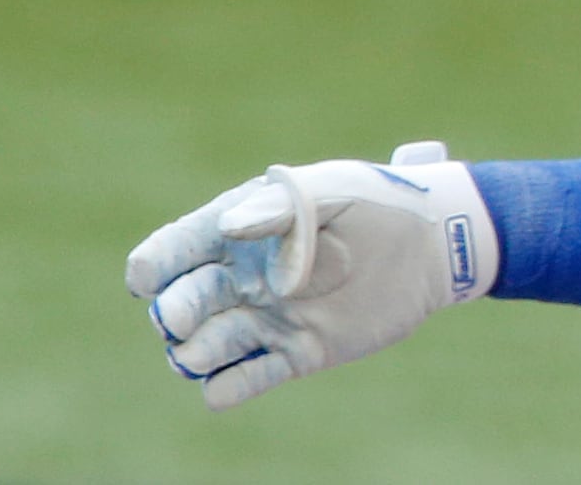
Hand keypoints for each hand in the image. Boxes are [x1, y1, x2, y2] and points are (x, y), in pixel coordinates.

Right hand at [123, 141, 499, 409]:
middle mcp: (246, 275)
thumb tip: (228, 226)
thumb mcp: (333, 191)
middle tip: (179, 318)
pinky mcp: (297, 352)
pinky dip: (228, 388)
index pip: (179, 246)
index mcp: (244, 226)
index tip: (146, 278)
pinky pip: (249, 378)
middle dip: (173, 312)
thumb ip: (279, 208)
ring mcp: (269, 316)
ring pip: (208, 345)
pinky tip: (220, 390)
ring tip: (199, 354)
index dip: (155, 263)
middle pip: (185, 300)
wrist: (434, 245)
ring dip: (194, 353)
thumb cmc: (380, 202)